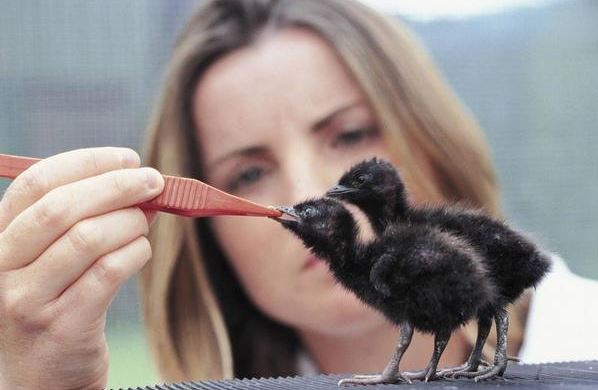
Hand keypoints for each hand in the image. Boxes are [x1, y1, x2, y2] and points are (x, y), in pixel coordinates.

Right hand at [0, 147, 163, 389]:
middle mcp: (2, 268)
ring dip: (131, 221)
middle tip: (154, 181)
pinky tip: (142, 249)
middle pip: (62, 207)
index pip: (36, 183)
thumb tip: (134, 184)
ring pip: (89, 237)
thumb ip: (76, 221)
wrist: (42, 380)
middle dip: (117, 185)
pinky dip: (136, 251)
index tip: (128, 158)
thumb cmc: (54, 306)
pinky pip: (109, 272)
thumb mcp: (46, 261)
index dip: (86, 162)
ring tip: (145, 222)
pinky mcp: (62, 326)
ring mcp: (27, 300)